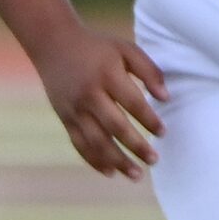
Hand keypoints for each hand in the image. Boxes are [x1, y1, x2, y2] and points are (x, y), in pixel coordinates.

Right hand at [31, 21, 168, 179]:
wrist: (53, 44)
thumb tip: (165, 98)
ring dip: (116, 160)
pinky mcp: (64, 118)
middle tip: (154, 160)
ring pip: (95, 141)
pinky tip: (110, 172)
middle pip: (114, 127)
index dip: (149, 119)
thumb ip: (149, 71)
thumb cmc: (97, 47)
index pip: (132, 102)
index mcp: (106, 75)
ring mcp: (74, 109)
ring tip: (136, 175)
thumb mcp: (126, 49)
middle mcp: (88, 95)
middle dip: (135, 146)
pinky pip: (79, 144)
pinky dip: (94, 160)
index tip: (163, 132)